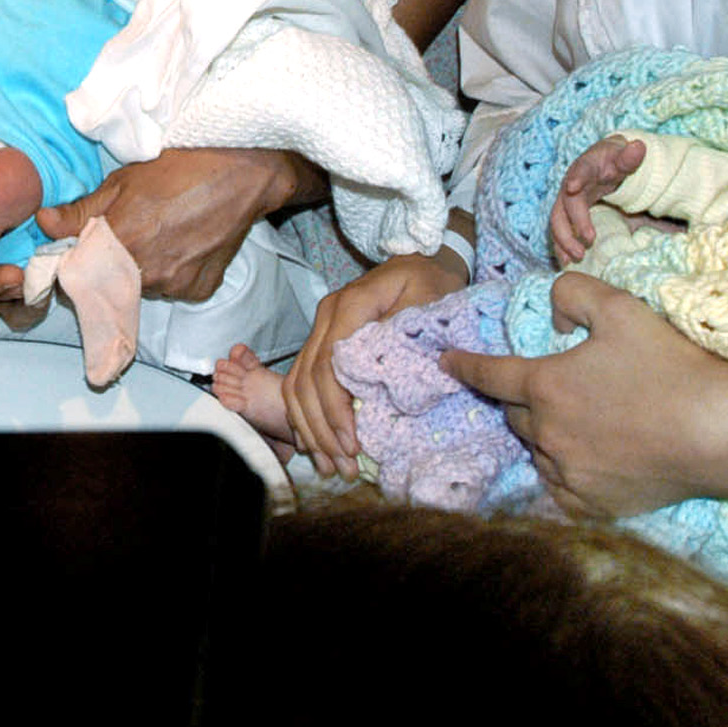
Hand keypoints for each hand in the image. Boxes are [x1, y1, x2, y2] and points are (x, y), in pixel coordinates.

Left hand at [37, 148, 312, 301]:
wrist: (241, 173)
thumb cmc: (179, 168)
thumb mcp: (122, 181)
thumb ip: (81, 211)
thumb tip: (43, 223)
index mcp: (121, 244)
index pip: (79, 277)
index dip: (76, 266)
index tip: (79, 252)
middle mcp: (146, 273)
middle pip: (110, 285)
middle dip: (108, 267)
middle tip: (127, 235)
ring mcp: (175, 285)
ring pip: (141, 287)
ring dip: (141, 270)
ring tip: (158, 235)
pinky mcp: (199, 290)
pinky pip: (173, 289)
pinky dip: (172, 273)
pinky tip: (182, 245)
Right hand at [281, 250, 465, 477]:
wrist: (424, 259)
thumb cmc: (431, 282)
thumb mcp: (429, 302)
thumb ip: (407, 337)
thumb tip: (391, 382)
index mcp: (350, 306)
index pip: (327, 366)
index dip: (335, 410)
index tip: (352, 445)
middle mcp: (327, 316)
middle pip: (306, 380)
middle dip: (321, 429)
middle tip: (343, 467)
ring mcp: (321, 327)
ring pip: (296, 383)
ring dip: (310, 428)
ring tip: (330, 466)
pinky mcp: (324, 339)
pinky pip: (301, 380)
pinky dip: (306, 415)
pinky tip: (318, 444)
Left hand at [440, 271, 727, 516]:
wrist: (720, 431)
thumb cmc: (670, 364)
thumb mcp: (621, 308)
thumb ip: (574, 293)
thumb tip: (551, 307)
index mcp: (545, 385)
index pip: (488, 374)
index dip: (464, 365)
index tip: (446, 361)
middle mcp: (546, 433)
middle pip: (514, 415)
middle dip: (523, 399)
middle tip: (552, 389)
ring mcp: (568, 473)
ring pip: (537, 451)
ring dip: (545, 435)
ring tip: (581, 423)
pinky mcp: (591, 504)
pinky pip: (559, 488)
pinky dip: (563, 472)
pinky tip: (585, 460)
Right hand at [549, 133, 644, 262]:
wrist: (604, 162)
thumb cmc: (615, 159)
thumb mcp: (624, 156)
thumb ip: (631, 156)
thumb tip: (640, 146)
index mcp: (586, 167)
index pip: (580, 170)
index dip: (576, 178)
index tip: (573, 187)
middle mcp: (571, 184)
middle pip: (565, 203)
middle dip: (574, 222)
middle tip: (589, 240)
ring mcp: (567, 200)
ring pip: (557, 220)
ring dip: (564, 239)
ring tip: (577, 257)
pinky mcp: (568, 214)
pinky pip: (560, 230)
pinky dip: (561, 246)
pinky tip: (567, 262)